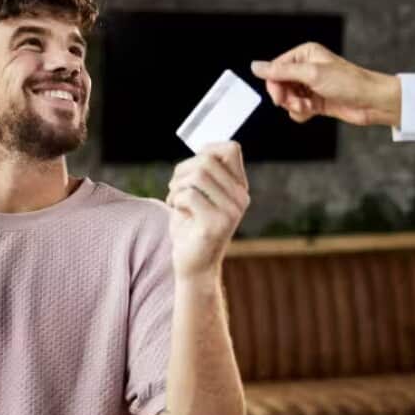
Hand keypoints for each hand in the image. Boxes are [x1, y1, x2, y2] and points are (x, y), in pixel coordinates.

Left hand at [166, 142, 249, 278]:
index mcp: (239, 188)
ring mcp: (231, 212)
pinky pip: (189, 196)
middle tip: (174, 187)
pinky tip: (176, 210)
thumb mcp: (199, 195)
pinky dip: (175, 200)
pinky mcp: (216, 224)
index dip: (206, 149)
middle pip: (207, 160)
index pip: (231, 149)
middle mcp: (240, 198)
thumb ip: (204, 173)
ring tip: (174, 199)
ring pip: (197, 176)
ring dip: (177, 185)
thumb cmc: (191, 227)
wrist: (194, 266)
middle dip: (182, 170)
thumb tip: (202, 148)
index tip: (190, 167)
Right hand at [250, 42, 400, 126]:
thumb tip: (256, 66)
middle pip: (279, 84)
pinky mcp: (315, 100)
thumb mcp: (312, 74)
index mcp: (304, 54)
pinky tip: (313, 111)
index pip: (275, 68)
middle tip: (297, 103)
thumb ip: (281, 71)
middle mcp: (306, 68)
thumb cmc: (349, 83)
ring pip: (287, 98)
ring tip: (308, 107)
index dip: (274, 84)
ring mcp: (310, 85)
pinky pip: (296, 108)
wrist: (371, 102)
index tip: (279, 97)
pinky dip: (301, 113)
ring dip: (294, 106)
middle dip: (285, 97)